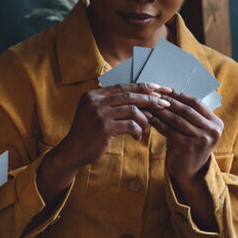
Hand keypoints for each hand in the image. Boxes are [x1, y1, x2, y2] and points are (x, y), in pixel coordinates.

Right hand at [52, 83, 169, 170]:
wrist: (72, 151)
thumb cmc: (88, 133)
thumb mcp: (94, 113)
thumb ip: (110, 104)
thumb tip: (141, 99)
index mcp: (93, 95)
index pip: (123, 86)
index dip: (142, 87)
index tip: (158, 89)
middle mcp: (94, 102)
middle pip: (129, 96)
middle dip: (150, 100)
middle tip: (164, 104)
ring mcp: (98, 115)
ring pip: (132, 110)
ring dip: (145, 119)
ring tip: (147, 129)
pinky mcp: (104, 129)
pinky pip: (130, 125)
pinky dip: (138, 131)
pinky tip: (138, 137)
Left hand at [146, 91, 223, 182]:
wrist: (190, 171)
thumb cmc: (188, 146)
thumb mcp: (194, 129)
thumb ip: (187, 113)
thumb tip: (167, 93)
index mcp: (216, 122)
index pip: (195, 102)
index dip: (178, 94)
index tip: (163, 88)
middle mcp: (212, 130)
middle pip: (185, 109)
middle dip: (167, 100)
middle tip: (152, 93)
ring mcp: (201, 139)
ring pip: (176, 119)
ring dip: (159, 110)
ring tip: (147, 103)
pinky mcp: (188, 146)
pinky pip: (168, 130)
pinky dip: (156, 122)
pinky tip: (147, 117)